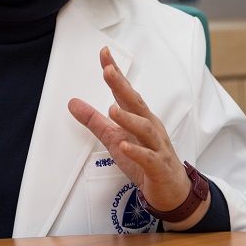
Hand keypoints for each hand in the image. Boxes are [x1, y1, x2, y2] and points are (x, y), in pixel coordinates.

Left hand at [68, 47, 206, 226]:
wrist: (173, 190)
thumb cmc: (145, 160)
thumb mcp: (114, 138)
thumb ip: (94, 120)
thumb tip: (72, 103)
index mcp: (138, 117)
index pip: (125, 90)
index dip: (115, 72)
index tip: (104, 54)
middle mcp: (149, 126)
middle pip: (136, 103)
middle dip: (122, 86)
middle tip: (108, 71)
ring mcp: (156, 146)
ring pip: (144, 128)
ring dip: (128, 118)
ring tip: (112, 110)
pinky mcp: (159, 167)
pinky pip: (148, 158)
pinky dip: (137, 151)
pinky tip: (125, 146)